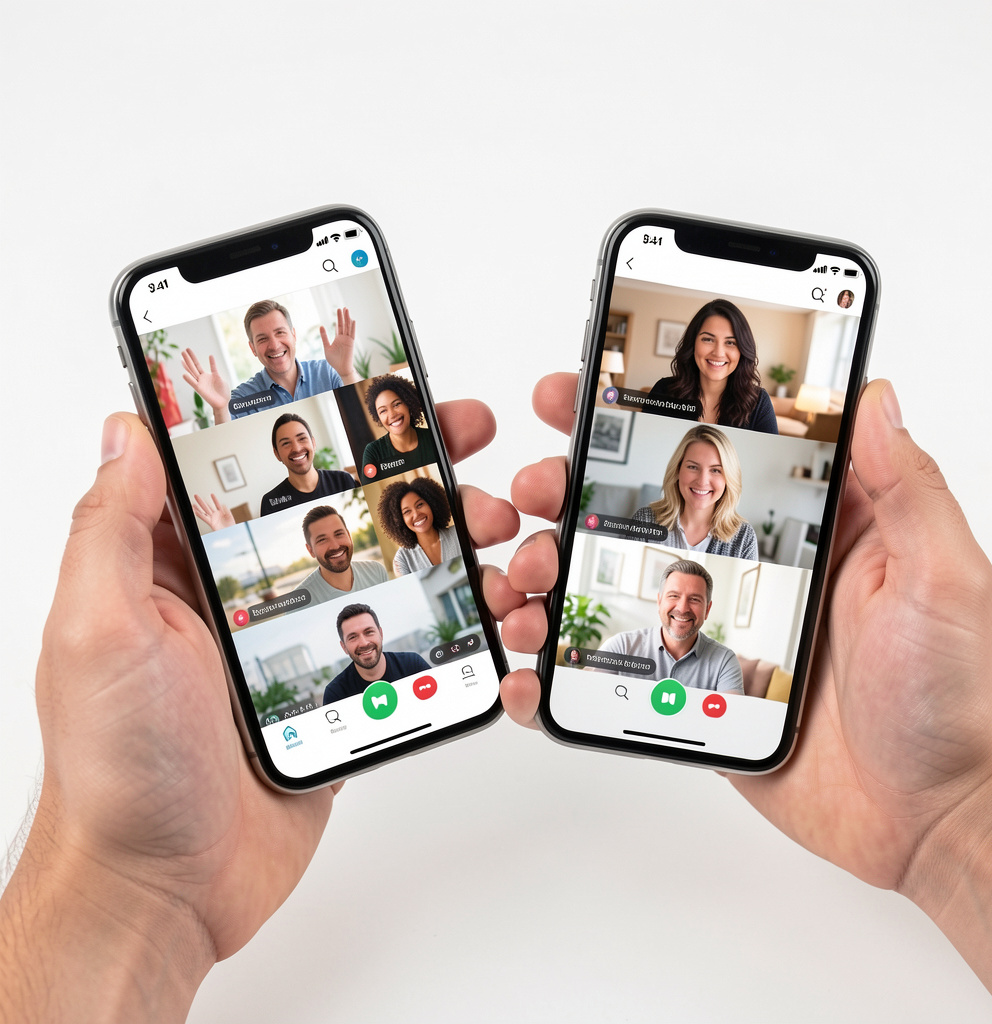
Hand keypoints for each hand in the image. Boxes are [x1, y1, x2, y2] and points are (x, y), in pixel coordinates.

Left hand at [0, 399, 516, 1022]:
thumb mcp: (99, 631)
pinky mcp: (336, 687)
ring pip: (383, 566)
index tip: (372, 385)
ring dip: (444, 539)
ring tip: (494, 529)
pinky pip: (400, 637)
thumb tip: (129, 431)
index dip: (311, 418)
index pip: (254, 466)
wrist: (168, 888)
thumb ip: (112, 528)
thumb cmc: (120, 768)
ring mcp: (298, 639)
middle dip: (407, 467)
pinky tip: (488, 606)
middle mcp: (246, 593)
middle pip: (339, 505)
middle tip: (461, 438)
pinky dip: (450, 619)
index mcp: (183, 565)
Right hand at [181, 348, 229, 423]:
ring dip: (187, 364)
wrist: (223, 403)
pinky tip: (184, 374)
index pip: (198, 365)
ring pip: (192, 372)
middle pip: (193, 366)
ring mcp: (200, 383)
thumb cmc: (223, 392)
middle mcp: (201, 379)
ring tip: (182, 357)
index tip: (188, 350)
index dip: (194, 357)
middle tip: (183, 350)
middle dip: (189, 358)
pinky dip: (189, 379)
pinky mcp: (200, 389)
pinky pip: (194, 383)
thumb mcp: (220, 378)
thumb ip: (215, 369)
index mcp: (207, 376)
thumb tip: (211, 357)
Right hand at [192, 492, 234, 530]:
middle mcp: (215, 515)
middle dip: (201, 501)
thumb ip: (226, 510)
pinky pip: (204, 518)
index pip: (217, 504)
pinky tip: (195, 511)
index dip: (214, 499)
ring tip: (193, 503)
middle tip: (196, 496)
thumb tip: (223, 505)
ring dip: (198, 507)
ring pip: (204, 511)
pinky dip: (199, 514)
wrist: (230, 533)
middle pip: (207, 506)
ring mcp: (212, 519)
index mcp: (220, 513)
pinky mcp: (211, 523)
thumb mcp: (230, 516)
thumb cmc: (230, 526)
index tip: (212, 494)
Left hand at [319, 306, 357, 383]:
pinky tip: (352, 320)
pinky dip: (352, 327)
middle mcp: (343, 338)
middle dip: (342, 316)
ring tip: (346, 309)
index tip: (338, 311)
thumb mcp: (327, 347)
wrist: (341, 369)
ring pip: (348, 327)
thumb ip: (324, 337)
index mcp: (338, 339)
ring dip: (347, 318)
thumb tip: (321, 326)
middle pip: (343, 324)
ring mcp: (347, 340)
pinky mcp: (351, 343)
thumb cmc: (334, 360)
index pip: (338, 326)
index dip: (338, 319)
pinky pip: (352, 333)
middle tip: (342, 308)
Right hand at [500, 372, 991, 1016]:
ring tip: (524, 576)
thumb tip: (872, 398)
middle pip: (644, 512)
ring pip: (617, 583)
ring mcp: (716, 626)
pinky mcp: (695, 686)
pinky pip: (620, 665)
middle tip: (536, 487)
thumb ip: (905, 489)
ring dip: (555, 570)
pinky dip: (567, 663)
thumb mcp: (939, 578)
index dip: (649, 417)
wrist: (926, 817)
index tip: (590, 393)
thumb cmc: (946, 699)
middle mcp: (752, 569)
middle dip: (574, 488)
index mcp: (806, 528)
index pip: (716, 453)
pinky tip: (535, 662)